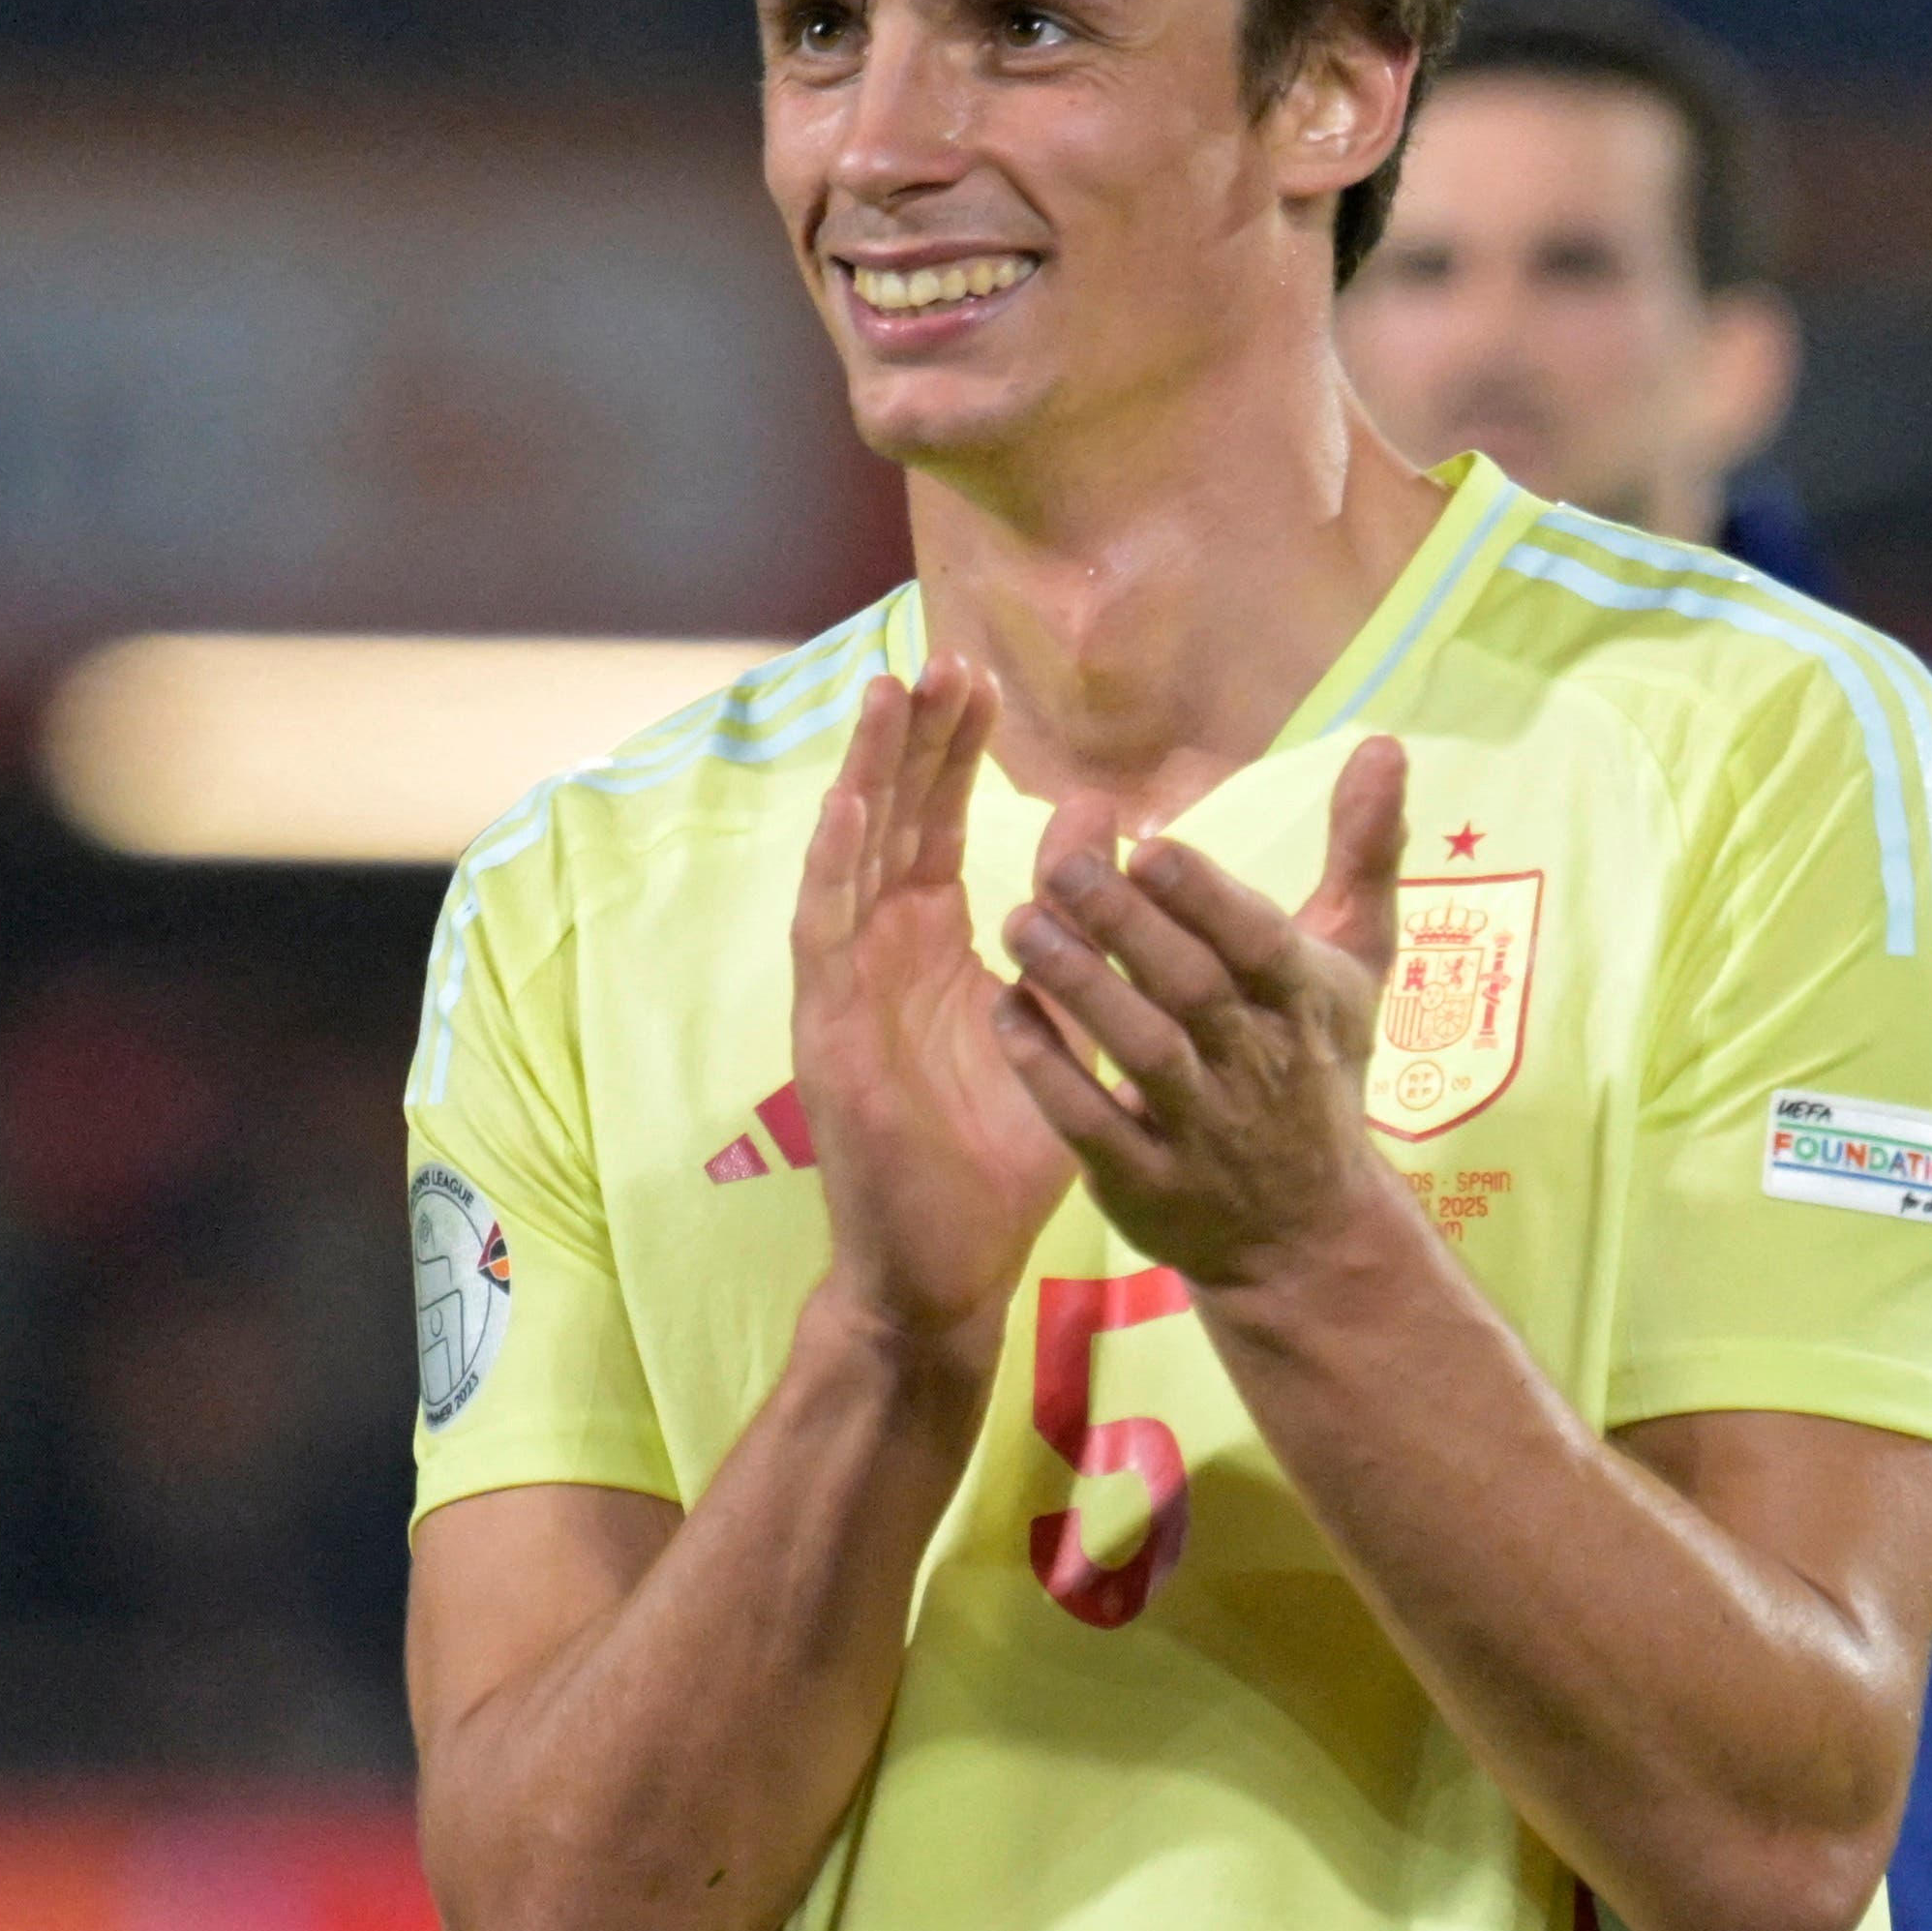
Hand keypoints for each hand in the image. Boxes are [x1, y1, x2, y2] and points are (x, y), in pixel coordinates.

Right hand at [789, 659, 1074, 1375]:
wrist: (944, 1271)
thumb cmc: (997, 1166)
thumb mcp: (1059, 1030)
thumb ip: (1077, 935)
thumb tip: (1108, 828)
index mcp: (931, 953)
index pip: (938, 830)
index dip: (954, 757)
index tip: (983, 684)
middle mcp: (880, 957)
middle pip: (891, 824)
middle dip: (913, 742)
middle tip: (942, 659)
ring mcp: (846, 991)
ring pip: (849, 860)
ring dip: (867, 779)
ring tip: (890, 697)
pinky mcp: (825, 1034)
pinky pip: (823, 935)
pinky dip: (831, 870)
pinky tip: (847, 807)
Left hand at [993, 733, 1411, 1293]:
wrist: (1306, 1234)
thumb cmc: (1321, 1069)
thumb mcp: (1356, 963)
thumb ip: (1364, 852)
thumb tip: (1387, 744)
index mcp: (1305, 1004)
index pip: (1259, 944)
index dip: (1208, 899)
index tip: (1151, 843)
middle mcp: (1258, 1067)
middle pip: (1193, 991)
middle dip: (1130, 929)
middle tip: (1063, 864)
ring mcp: (1203, 1133)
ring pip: (1140, 1053)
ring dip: (1078, 988)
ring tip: (1017, 921)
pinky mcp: (1147, 1185)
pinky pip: (1090, 1124)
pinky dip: (1046, 1069)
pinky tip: (1002, 1009)